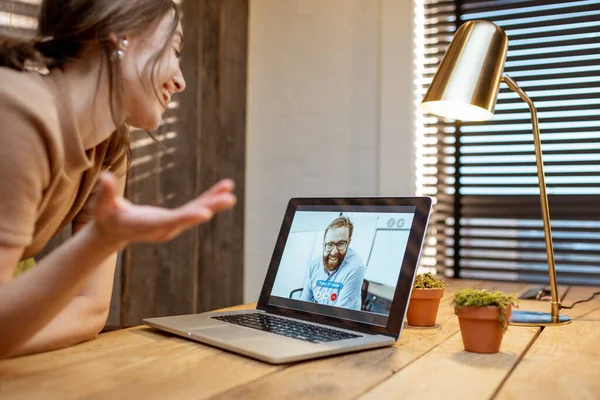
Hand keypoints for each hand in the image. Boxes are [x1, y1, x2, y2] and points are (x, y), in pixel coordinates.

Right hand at [92, 172, 236, 243]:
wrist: (113, 232)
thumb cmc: (106, 217)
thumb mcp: (102, 207)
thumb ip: (105, 194)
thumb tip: (105, 177)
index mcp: (148, 226)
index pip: (170, 222)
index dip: (187, 217)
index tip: (205, 213)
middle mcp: (164, 228)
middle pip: (189, 217)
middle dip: (209, 207)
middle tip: (229, 199)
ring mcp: (173, 225)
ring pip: (196, 211)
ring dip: (214, 201)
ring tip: (231, 192)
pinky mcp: (177, 218)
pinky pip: (196, 207)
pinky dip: (210, 198)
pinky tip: (224, 189)